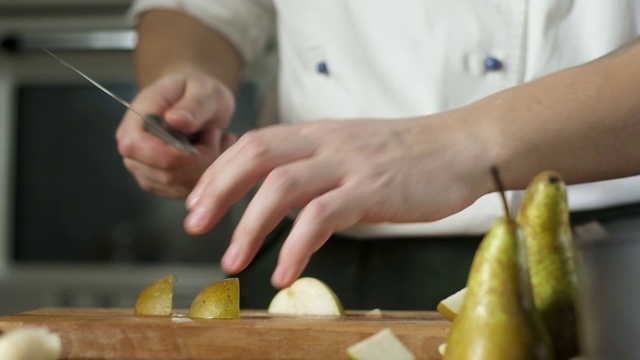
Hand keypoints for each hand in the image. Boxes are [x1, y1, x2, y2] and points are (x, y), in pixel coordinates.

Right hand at [116, 73, 237, 198]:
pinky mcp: (164, 186)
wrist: (198, 102)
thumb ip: (193, 105)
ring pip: (182, 187)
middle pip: (166, 175)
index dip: (176, 152)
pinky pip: (190, 192)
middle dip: (202, 159)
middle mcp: (134, 153)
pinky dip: (210, 176)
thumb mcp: (204, 90)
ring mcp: (147, 173)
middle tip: (216, 134)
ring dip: (209, 167)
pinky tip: (216, 153)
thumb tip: (176, 120)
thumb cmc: (198, 92)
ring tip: (217, 141)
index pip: (138, 149)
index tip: (208, 137)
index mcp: (134, 123)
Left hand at [183, 115, 492, 287]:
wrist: (463, 146)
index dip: (220, 170)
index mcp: (320, 133)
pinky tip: (285, 272)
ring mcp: (349, 164)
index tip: (199, 200)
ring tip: (232, 261)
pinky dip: (296, 246)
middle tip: (193, 225)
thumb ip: (320, 165)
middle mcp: (327, 142)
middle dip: (218, 190)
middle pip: (256, 154)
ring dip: (249, 225)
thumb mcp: (355, 149)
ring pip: (282, 186)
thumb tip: (286, 195)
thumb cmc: (411, 155)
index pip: (256, 142)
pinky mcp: (372, 190)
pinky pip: (322, 217)